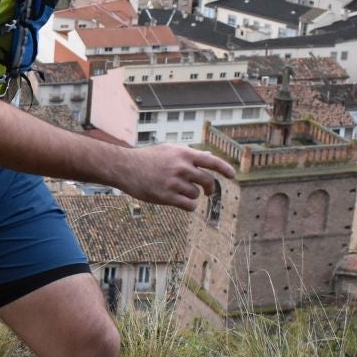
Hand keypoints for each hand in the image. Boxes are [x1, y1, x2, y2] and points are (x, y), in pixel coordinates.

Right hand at [113, 144, 232, 210]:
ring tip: (179, 192)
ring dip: (192, 195)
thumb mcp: (169, 150)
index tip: (232, 176)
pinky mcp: (167, 196)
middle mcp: (182, 167)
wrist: (125, 167)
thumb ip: (190, 154)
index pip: (212, 161)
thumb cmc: (148, 158)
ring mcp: (174, 182)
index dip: (225, 169)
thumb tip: (211, 157)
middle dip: (209, 188)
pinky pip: (189, 205)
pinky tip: (182, 203)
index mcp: (184, 154)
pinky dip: (189, 206)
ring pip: (196, 194)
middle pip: (207, 181)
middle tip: (208, 191)